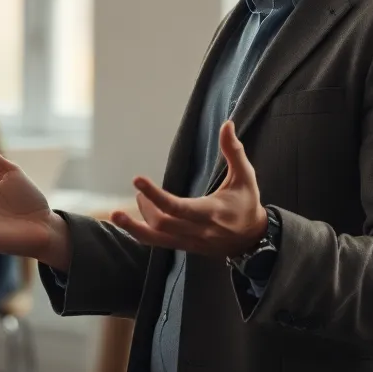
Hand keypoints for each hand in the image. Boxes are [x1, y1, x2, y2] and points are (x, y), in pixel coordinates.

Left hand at [110, 121, 267, 258]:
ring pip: (155, 239)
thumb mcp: (245, 177)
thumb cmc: (247, 204)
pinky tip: (129, 224)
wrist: (253, 240)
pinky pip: (158, 244)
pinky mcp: (184, 247)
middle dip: (144, 207)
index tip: (137, 180)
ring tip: (119, 213)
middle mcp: (197, 230)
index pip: (177, 207)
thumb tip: (226, 124)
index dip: (155, 195)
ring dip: (133, 227)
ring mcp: (189, 242)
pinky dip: (141, 234)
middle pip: (161, 224)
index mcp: (211, 212)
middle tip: (139, 191)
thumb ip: (234, 151)